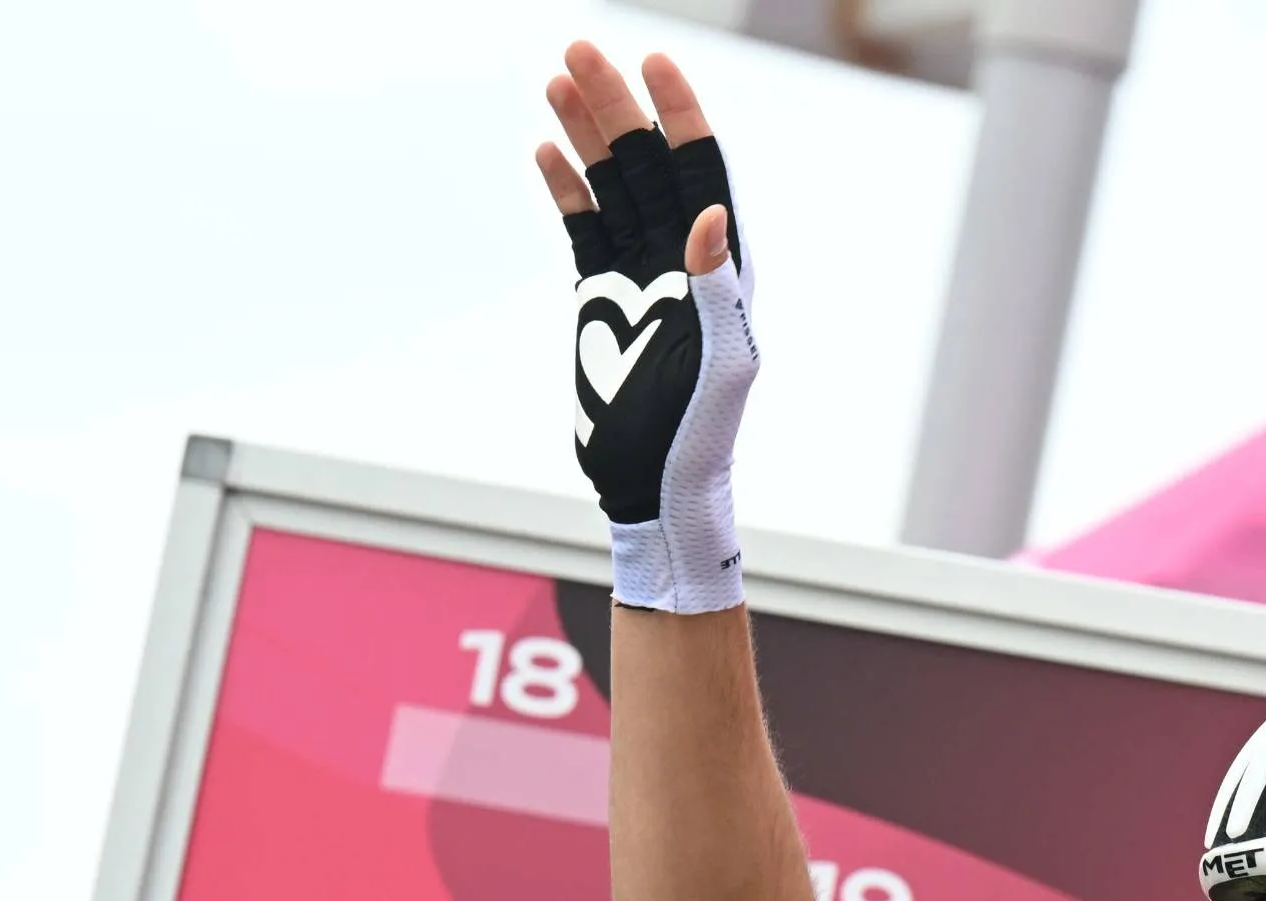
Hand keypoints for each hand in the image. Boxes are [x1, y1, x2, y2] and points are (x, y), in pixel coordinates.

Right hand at [537, 44, 755, 613]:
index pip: (702, 170)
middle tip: (580, 50)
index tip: (654, 62)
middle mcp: (682, 260)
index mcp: (720, 267)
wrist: (655, 485)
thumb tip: (710, 218)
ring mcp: (640, 274)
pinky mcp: (602, 296)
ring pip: (613, 185)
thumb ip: (717, 290)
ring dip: (588, 133)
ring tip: (557, 80)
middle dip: (618, 106)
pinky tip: (546, 151)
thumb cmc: (698, 434)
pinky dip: (568, 188)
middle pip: (649, 163)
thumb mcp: (717, 363)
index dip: (681, 114)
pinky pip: (585, 227)